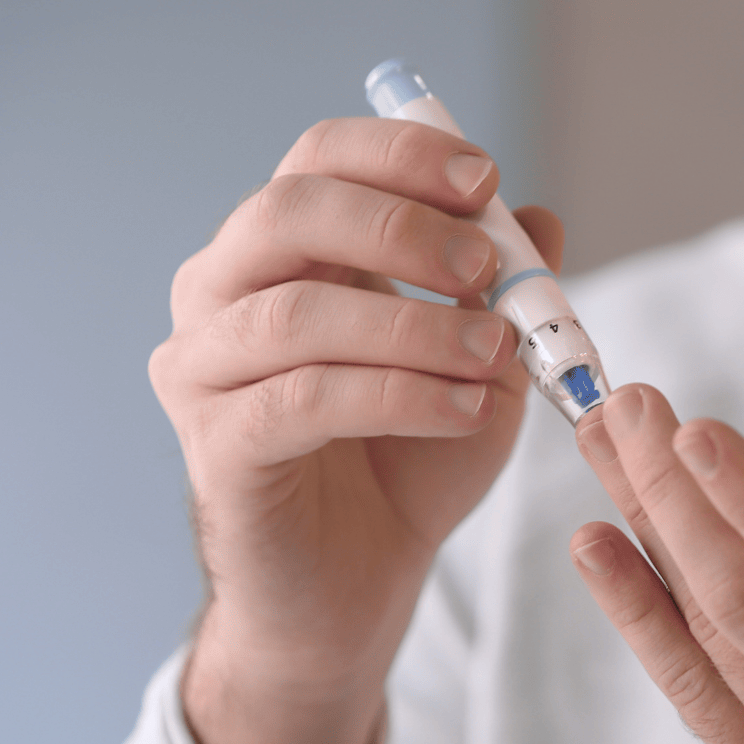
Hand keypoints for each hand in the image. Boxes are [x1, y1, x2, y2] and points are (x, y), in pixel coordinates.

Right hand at [150, 117, 562, 743]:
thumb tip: (541, 221)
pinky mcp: (216, 448)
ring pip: (296, 314)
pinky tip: (464, 412)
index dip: (400, 155)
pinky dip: (397, 396)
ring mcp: (203, 370)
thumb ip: (501, 292)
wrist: (353, 589)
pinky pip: (304, 399)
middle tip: (487, 266)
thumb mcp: (477, 365)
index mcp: (278, 252)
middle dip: (400, 228)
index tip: (485, 182)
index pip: (317, 159)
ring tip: (496, 355)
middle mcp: (219, 294)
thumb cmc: (407, 463)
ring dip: (414, 326)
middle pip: (287, 212)